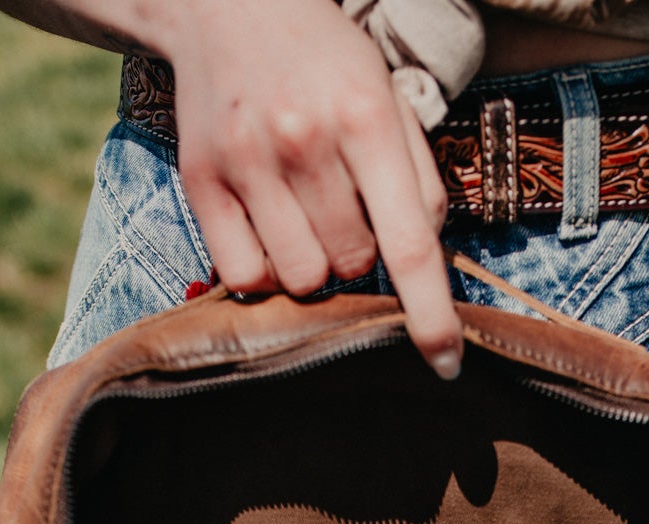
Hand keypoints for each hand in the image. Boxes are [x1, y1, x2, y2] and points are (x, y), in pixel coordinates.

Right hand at [161, 0, 460, 375]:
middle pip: (353, 266)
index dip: (431, 314)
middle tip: (342, 202)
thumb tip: (429, 264)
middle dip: (359, 252)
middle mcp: (304, 141)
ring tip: (305, 212)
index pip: (409, 244)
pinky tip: (269, 226)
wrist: (228, 4)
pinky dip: (264, 270)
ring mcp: (247, 162)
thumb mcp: (387, 97)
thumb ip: (417, 180)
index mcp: (365, 117)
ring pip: (302, 279)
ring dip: (314, 265)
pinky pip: (245, 276)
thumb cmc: (324, 61)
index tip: (446, 363)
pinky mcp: (202, 181)